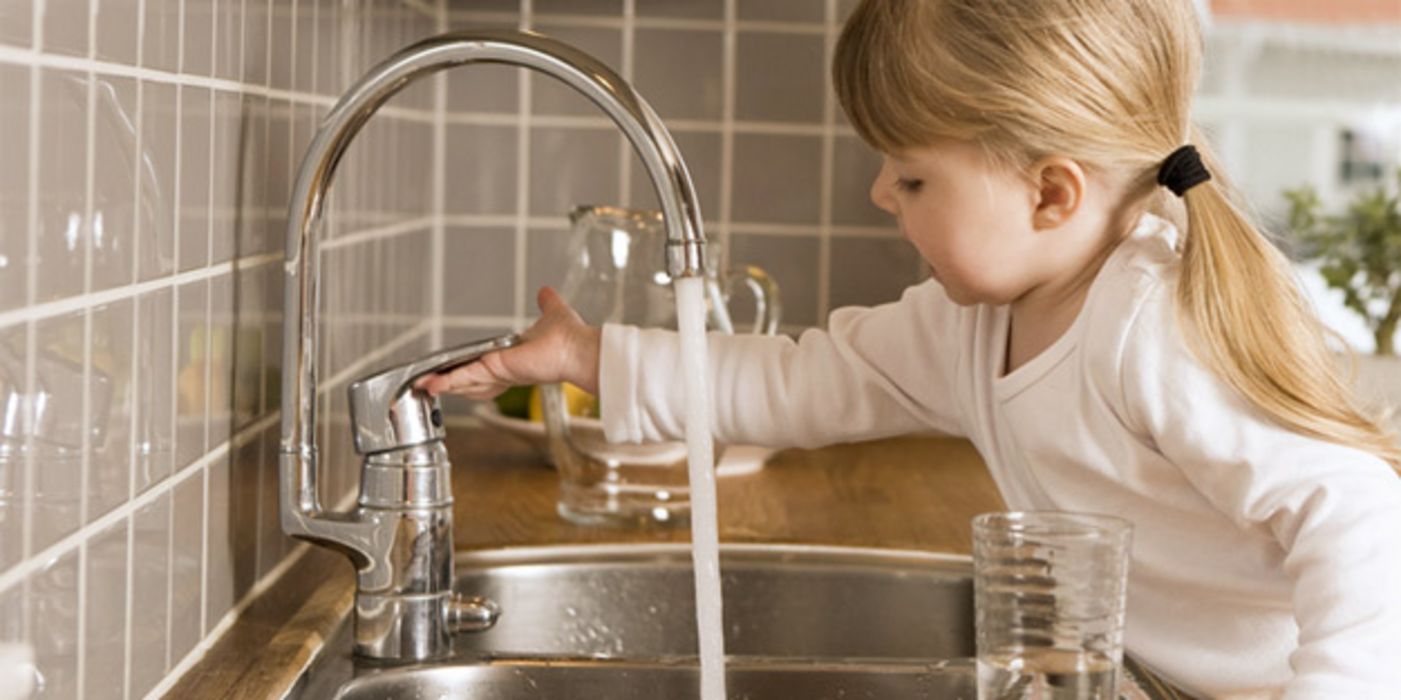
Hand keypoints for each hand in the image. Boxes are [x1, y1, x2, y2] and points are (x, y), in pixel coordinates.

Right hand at [415, 287, 601, 399]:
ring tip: (423, 385)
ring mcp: (499, 372)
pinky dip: (447, 381)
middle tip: (428, 383)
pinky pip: (466, 377)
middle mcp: (505, 369)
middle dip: (449, 382)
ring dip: (443, 383)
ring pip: (464, 381)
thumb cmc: (570, 338)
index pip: (486, 367)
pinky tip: (431, 384)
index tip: (452, 369)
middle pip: (471, 379)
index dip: (468, 370)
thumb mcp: (552, 313)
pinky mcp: (496, 370)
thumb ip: (546, 303)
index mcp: (514, 358)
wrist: (578, 349)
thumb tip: (545, 291)